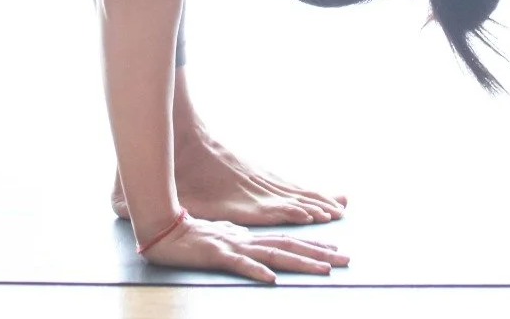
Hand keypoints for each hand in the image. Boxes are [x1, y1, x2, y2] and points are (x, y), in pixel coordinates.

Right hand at [142, 212, 348, 283]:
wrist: (164, 231)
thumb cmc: (192, 237)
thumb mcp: (222, 238)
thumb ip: (241, 243)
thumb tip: (259, 254)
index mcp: (249, 238)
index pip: (287, 242)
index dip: (312, 246)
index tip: (335, 252)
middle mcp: (247, 240)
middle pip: (289, 247)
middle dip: (319, 254)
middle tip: (346, 260)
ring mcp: (233, 246)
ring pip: (273, 255)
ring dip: (300, 262)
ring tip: (323, 269)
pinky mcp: (216, 254)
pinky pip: (239, 264)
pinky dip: (256, 271)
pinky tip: (271, 279)